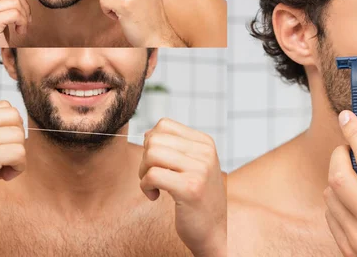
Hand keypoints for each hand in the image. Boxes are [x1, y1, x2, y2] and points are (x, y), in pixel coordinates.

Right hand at [0, 101, 25, 250]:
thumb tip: (20, 119)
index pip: (6, 107)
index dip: (12, 128)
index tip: (2, 147)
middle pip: (15, 118)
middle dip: (18, 140)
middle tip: (4, 158)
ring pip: (19, 136)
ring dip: (18, 157)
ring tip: (1, 170)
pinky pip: (18, 153)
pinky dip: (18, 167)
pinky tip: (3, 177)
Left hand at [139, 118, 225, 256]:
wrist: (212, 230)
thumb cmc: (197, 198)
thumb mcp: (193, 165)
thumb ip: (174, 147)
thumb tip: (147, 134)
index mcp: (205, 142)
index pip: (164, 125)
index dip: (152, 143)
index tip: (158, 162)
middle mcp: (205, 152)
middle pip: (154, 139)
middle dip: (145, 159)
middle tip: (153, 177)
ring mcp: (200, 170)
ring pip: (151, 155)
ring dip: (143, 173)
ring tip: (153, 186)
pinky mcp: (190, 188)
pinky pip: (152, 175)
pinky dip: (145, 187)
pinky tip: (154, 196)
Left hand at [323, 110, 356, 256]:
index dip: (355, 133)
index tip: (346, 117)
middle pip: (339, 178)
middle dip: (339, 155)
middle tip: (347, 150)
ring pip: (330, 195)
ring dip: (338, 179)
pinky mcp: (350, 251)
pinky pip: (330, 214)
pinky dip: (338, 201)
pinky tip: (356, 203)